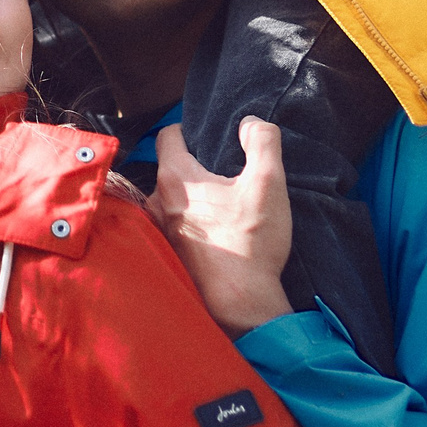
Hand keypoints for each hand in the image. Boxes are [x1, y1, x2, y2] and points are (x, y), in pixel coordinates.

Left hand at [147, 117, 294, 336]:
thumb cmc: (251, 242)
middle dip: (193, 165)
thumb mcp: (268, 183)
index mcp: (175, 179)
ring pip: (172, 198)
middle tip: (222, 173)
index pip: (168, 135)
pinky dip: (190, 220)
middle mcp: (158, 202)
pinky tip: (215, 229)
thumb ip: (263, 141)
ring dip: (192, 196)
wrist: (241, 304)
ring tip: (220, 203)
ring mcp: (160, 231)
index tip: (208, 136)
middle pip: (170, 168)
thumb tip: (251, 122)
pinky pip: (175, 224)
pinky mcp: (169, 253)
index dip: (187, 129)